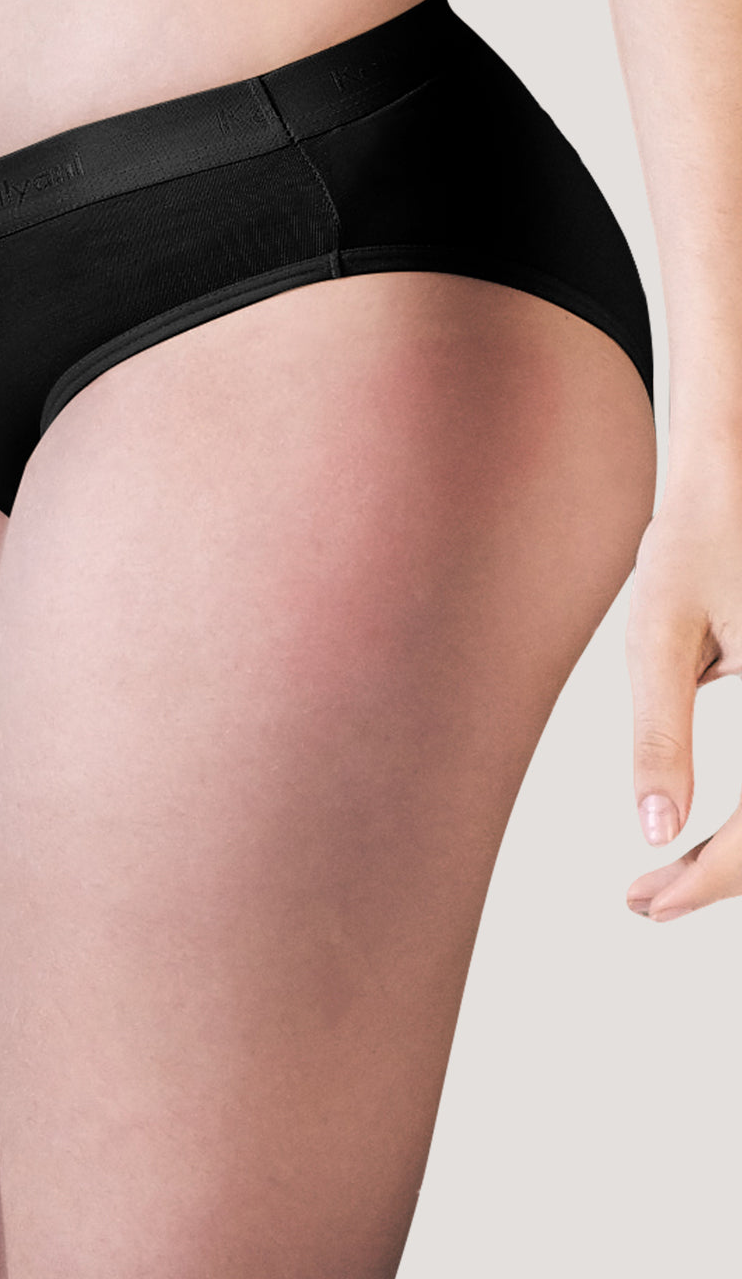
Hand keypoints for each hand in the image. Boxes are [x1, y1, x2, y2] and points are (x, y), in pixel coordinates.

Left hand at [624, 469, 741, 921]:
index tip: (645, 902)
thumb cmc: (696, 540)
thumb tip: (655, 830)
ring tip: (663, 879)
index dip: (708, 879)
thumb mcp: (659, 633)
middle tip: (643, 900)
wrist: (736, 472)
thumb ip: (660, 734)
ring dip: (739, 853)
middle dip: (722, 875)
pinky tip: (702, 835)